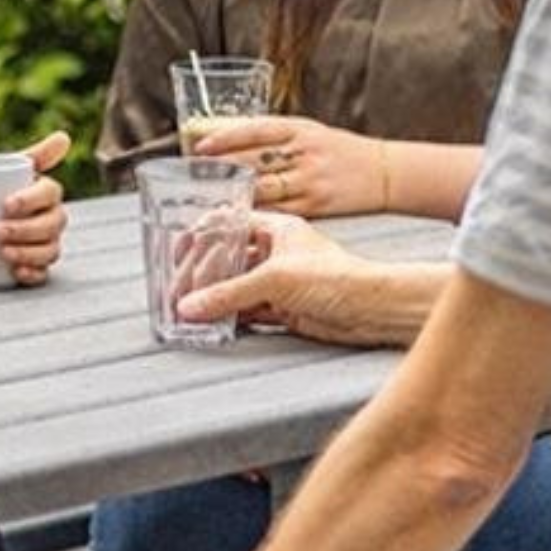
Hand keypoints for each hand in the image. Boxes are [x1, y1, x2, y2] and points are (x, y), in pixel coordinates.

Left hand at [0, 131, 73, 286]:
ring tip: (4, 253)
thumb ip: (31, 154)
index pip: (49, 193)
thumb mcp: (1, 170)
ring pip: (50, 249)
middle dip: (26, 230)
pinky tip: (17, 272)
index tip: (6, 204)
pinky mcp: (34, 265)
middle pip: (51, 224)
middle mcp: (50, 217)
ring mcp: (44, 243)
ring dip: (30, 253)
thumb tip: (63, 137)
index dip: (31, 199)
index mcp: (45, 192)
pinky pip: (43, 273)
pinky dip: (32, 273)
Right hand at [175, 211, 398, 344]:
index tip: (178, 251)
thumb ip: (230, 293)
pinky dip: (229, 318)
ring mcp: (281, 282)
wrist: (372, 309)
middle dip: (203, 274)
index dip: (202, 237)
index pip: (230, 225)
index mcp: (278, 229)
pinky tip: (211, 324)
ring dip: (214, 299)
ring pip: (237, 288)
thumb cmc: (338, 278)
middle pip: (229, 259)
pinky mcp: (285, 309)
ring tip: (187, 310)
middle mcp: (277, 252)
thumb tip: (191, 305)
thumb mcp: (275, 278)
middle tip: (178, 289)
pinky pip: (248, 311)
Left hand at [187, 115, 385, 216]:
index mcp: (300, 129)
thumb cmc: (340, 151)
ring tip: (210, 197)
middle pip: (254, 160)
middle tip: (195, 176)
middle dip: (222, 169)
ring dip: (234, 194)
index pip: (255, 129)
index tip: (201, 147)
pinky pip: (278, 210)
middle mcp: (304, 153)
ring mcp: (310, 180)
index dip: (225, 138)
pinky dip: (256, 213)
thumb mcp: (310, 131)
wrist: (384, 172)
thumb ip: (274, 136)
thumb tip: (226, 137)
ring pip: (262, 188)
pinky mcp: (316, 205)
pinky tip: (238, 215)